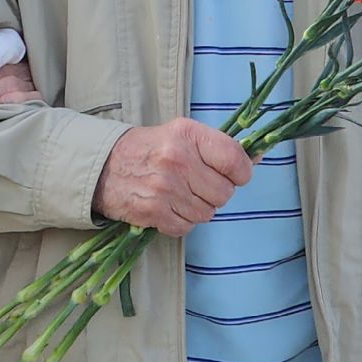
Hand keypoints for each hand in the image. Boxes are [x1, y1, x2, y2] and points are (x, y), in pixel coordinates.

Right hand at [92, 119, 251, 237]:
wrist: (103, 165)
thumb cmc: (148, 148)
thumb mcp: (182, 134)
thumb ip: (218, 147)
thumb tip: (259, 157)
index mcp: (187, 135)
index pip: (235, 160)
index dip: (241, 172)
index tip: (234, 173)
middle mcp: (177, 160)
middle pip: (224, 193)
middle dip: (215, 192)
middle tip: (197, 183)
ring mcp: (165, 188)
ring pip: (207, 213)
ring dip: (198, 207)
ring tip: (179, 193)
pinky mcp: (154, 212)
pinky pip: (187, 227)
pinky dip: (181, 221)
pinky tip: (168, 205)